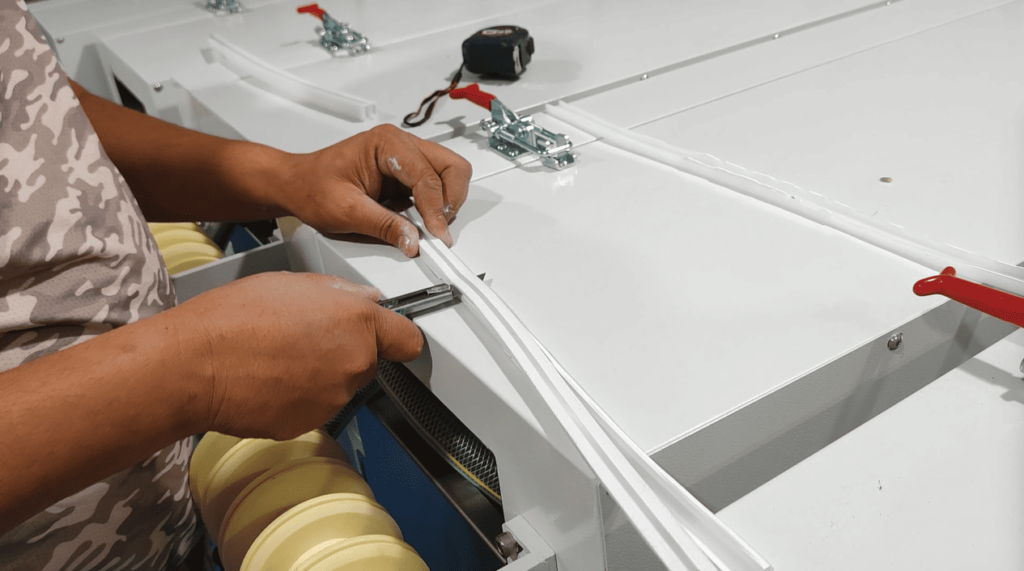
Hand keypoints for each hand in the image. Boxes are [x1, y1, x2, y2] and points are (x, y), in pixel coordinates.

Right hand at [171, 272, 422, 439]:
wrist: (194, 365)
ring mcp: (333, 397)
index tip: (391, 336)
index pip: (408, 339)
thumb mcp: (292, 283)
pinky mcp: (309, 423)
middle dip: (346, 351)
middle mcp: (353, 363)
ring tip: (279, 357)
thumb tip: (362, 298)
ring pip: (340, 385)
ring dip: (321, 374)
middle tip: (306, 337)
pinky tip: (269, 379)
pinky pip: (314, 407)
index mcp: (356, 323)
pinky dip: (298, 397)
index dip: (397, 336)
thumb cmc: (234, 318)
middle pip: (369, 361)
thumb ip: (338, 292)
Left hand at [280, 124, 471, 256]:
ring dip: (445, 203)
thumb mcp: (347, 211)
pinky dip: (434, 208)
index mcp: (386, 143)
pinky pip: (435, 188)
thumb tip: (413, 240)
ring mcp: (406, 158)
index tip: (437, 235)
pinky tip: (420, 223)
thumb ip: (384, 226)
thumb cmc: (312, 187)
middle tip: (440, 229)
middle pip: (451, 167)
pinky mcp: (406, 175)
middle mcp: (400, 144)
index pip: (427, 176)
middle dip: (450, 200)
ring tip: (429, 228)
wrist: (296, 185)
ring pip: (449, 175)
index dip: (435, 209)